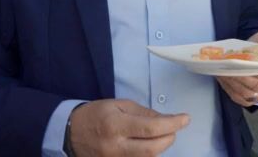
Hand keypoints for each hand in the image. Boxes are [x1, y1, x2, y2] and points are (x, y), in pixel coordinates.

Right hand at [68, 99, 189, 156]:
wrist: (71, 133)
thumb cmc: (97, 114)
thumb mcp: (119, 105)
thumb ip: (144, 112)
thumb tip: (167, 120)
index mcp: (116, 125)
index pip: (151, 128)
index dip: (172, 124)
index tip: (186, 118)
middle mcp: (116, 146)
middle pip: (153, 149)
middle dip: (170, 138)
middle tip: (174, 127)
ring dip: (161, 146)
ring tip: (161, 134)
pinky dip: (150, 153)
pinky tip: (150, 143)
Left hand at [216, 29, 257, 106]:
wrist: (247, 50)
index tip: (254, 64)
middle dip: (246, 77)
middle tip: (235, 67)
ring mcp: (257, 95)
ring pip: (247, 93)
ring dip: (236, 83)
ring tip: (227, 71)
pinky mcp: (245, 98)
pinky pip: (238, 97)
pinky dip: (230, 88)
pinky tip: (224, 78)